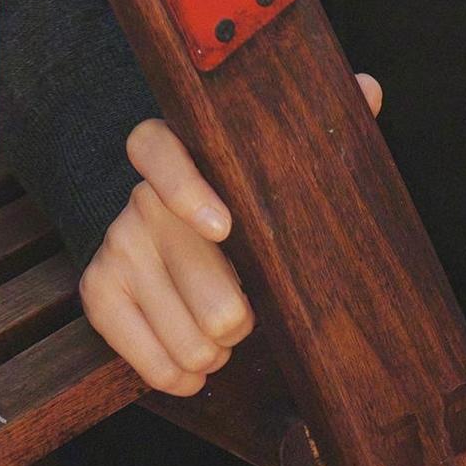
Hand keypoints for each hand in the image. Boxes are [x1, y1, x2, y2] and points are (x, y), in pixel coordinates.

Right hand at [80, 75, 384, 394]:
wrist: (180, 249)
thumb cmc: (249, 207)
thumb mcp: (280, 169)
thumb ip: (321, 129)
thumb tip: (367, 90)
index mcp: (179, 151)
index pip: (155, 148)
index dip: (184, 186)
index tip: (225, 226)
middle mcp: (138, 196)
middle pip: (200, 278)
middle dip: (241, 314)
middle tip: (253, 308)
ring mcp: (115, 244)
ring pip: (191, 335)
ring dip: (218, 349)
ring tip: (224, 331)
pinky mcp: (97, 293)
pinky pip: (155, 364)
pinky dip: (183, 375)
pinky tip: (197, 361)